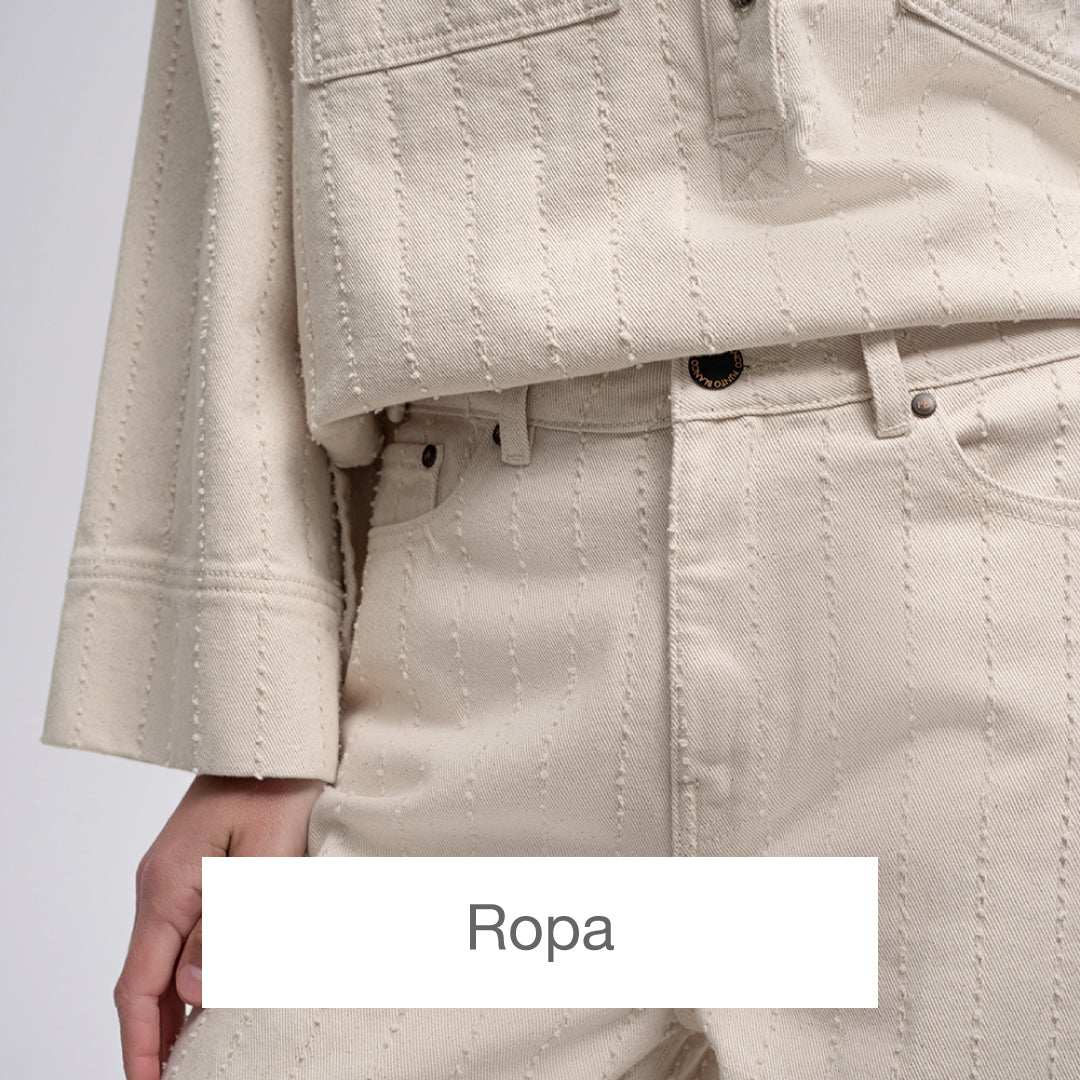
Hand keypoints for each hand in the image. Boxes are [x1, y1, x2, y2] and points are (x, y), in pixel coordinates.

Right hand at [113, 774, 325, 1079]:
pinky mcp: (196, 864)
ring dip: (174, 1007)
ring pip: (165, 957)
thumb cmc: (278, 785)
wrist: (277, 732)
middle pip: (146, 980)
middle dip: (155, 1037)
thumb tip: (194, 993)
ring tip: (192, 1054)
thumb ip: (228, 928)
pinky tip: (211, 991)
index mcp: (168, 886)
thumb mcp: (263, 861)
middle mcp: (161, 883)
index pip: (140, 988)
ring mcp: (176, 872)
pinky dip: (192, 969)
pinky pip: (184, 929)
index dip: (141, 1047)